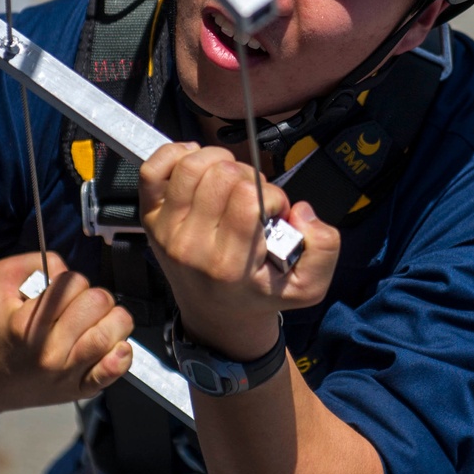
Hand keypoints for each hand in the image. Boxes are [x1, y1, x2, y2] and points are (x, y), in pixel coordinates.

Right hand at [0, 251, 133, 411]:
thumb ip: (34, 261)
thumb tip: (67, 270)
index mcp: (26, 324)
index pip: (72, 283)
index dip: (72, 281)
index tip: (62, 291)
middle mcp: (48, 352)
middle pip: (97, 304)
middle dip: (94, 296)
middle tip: (83, 305)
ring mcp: (65, 374)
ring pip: (109, 335)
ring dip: (113, 319)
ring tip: (100, 321)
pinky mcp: (79, 389)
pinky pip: (112, 373)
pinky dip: (121, 356)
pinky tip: (115, 346)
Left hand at [138, 144, 339, 357]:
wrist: (218, 317)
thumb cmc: (259, 294)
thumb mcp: (309, 286)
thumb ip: (323, 246)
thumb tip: (299, 211)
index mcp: (229, 265)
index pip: (250, 197)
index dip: (271, 194)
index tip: (274, 211)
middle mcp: (192, 247)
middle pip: (221, 175)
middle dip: (248, 177)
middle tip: (253, 198)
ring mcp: (166, 231)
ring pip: (191, 165)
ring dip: (219, 162)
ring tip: (231, 182)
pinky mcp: (150, 219)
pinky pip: (152, 169)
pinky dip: (176, 155)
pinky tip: (198, 166)